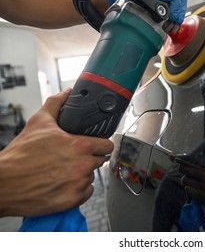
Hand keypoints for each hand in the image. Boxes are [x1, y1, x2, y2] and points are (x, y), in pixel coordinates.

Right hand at [0, 89, 113, 216]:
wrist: (3, 183)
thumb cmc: (20, 155)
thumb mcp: (38, 122)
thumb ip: (56, 104)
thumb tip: (67, 93)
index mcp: (80, 146)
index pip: (107, 145)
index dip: (101, 143)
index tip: (96, 144)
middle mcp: (83, 166)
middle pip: (100, 160)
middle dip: (91, 157)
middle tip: (76, 157)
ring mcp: (79, 184)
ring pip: (92, 176)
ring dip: (83, 173)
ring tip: (65, 170)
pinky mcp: (72, 200)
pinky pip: (86, 192)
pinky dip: (78, 189)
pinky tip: (64, 183)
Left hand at [106, 0, 186, 23]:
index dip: (177, 2)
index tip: (174, 14)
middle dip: (180, 9)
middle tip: (176, 20)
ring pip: (179, 2)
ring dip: (179, 14)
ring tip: (175, 24)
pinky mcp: (163, 1)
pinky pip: (173, 8)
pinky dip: (174, 16)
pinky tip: (172, 23)